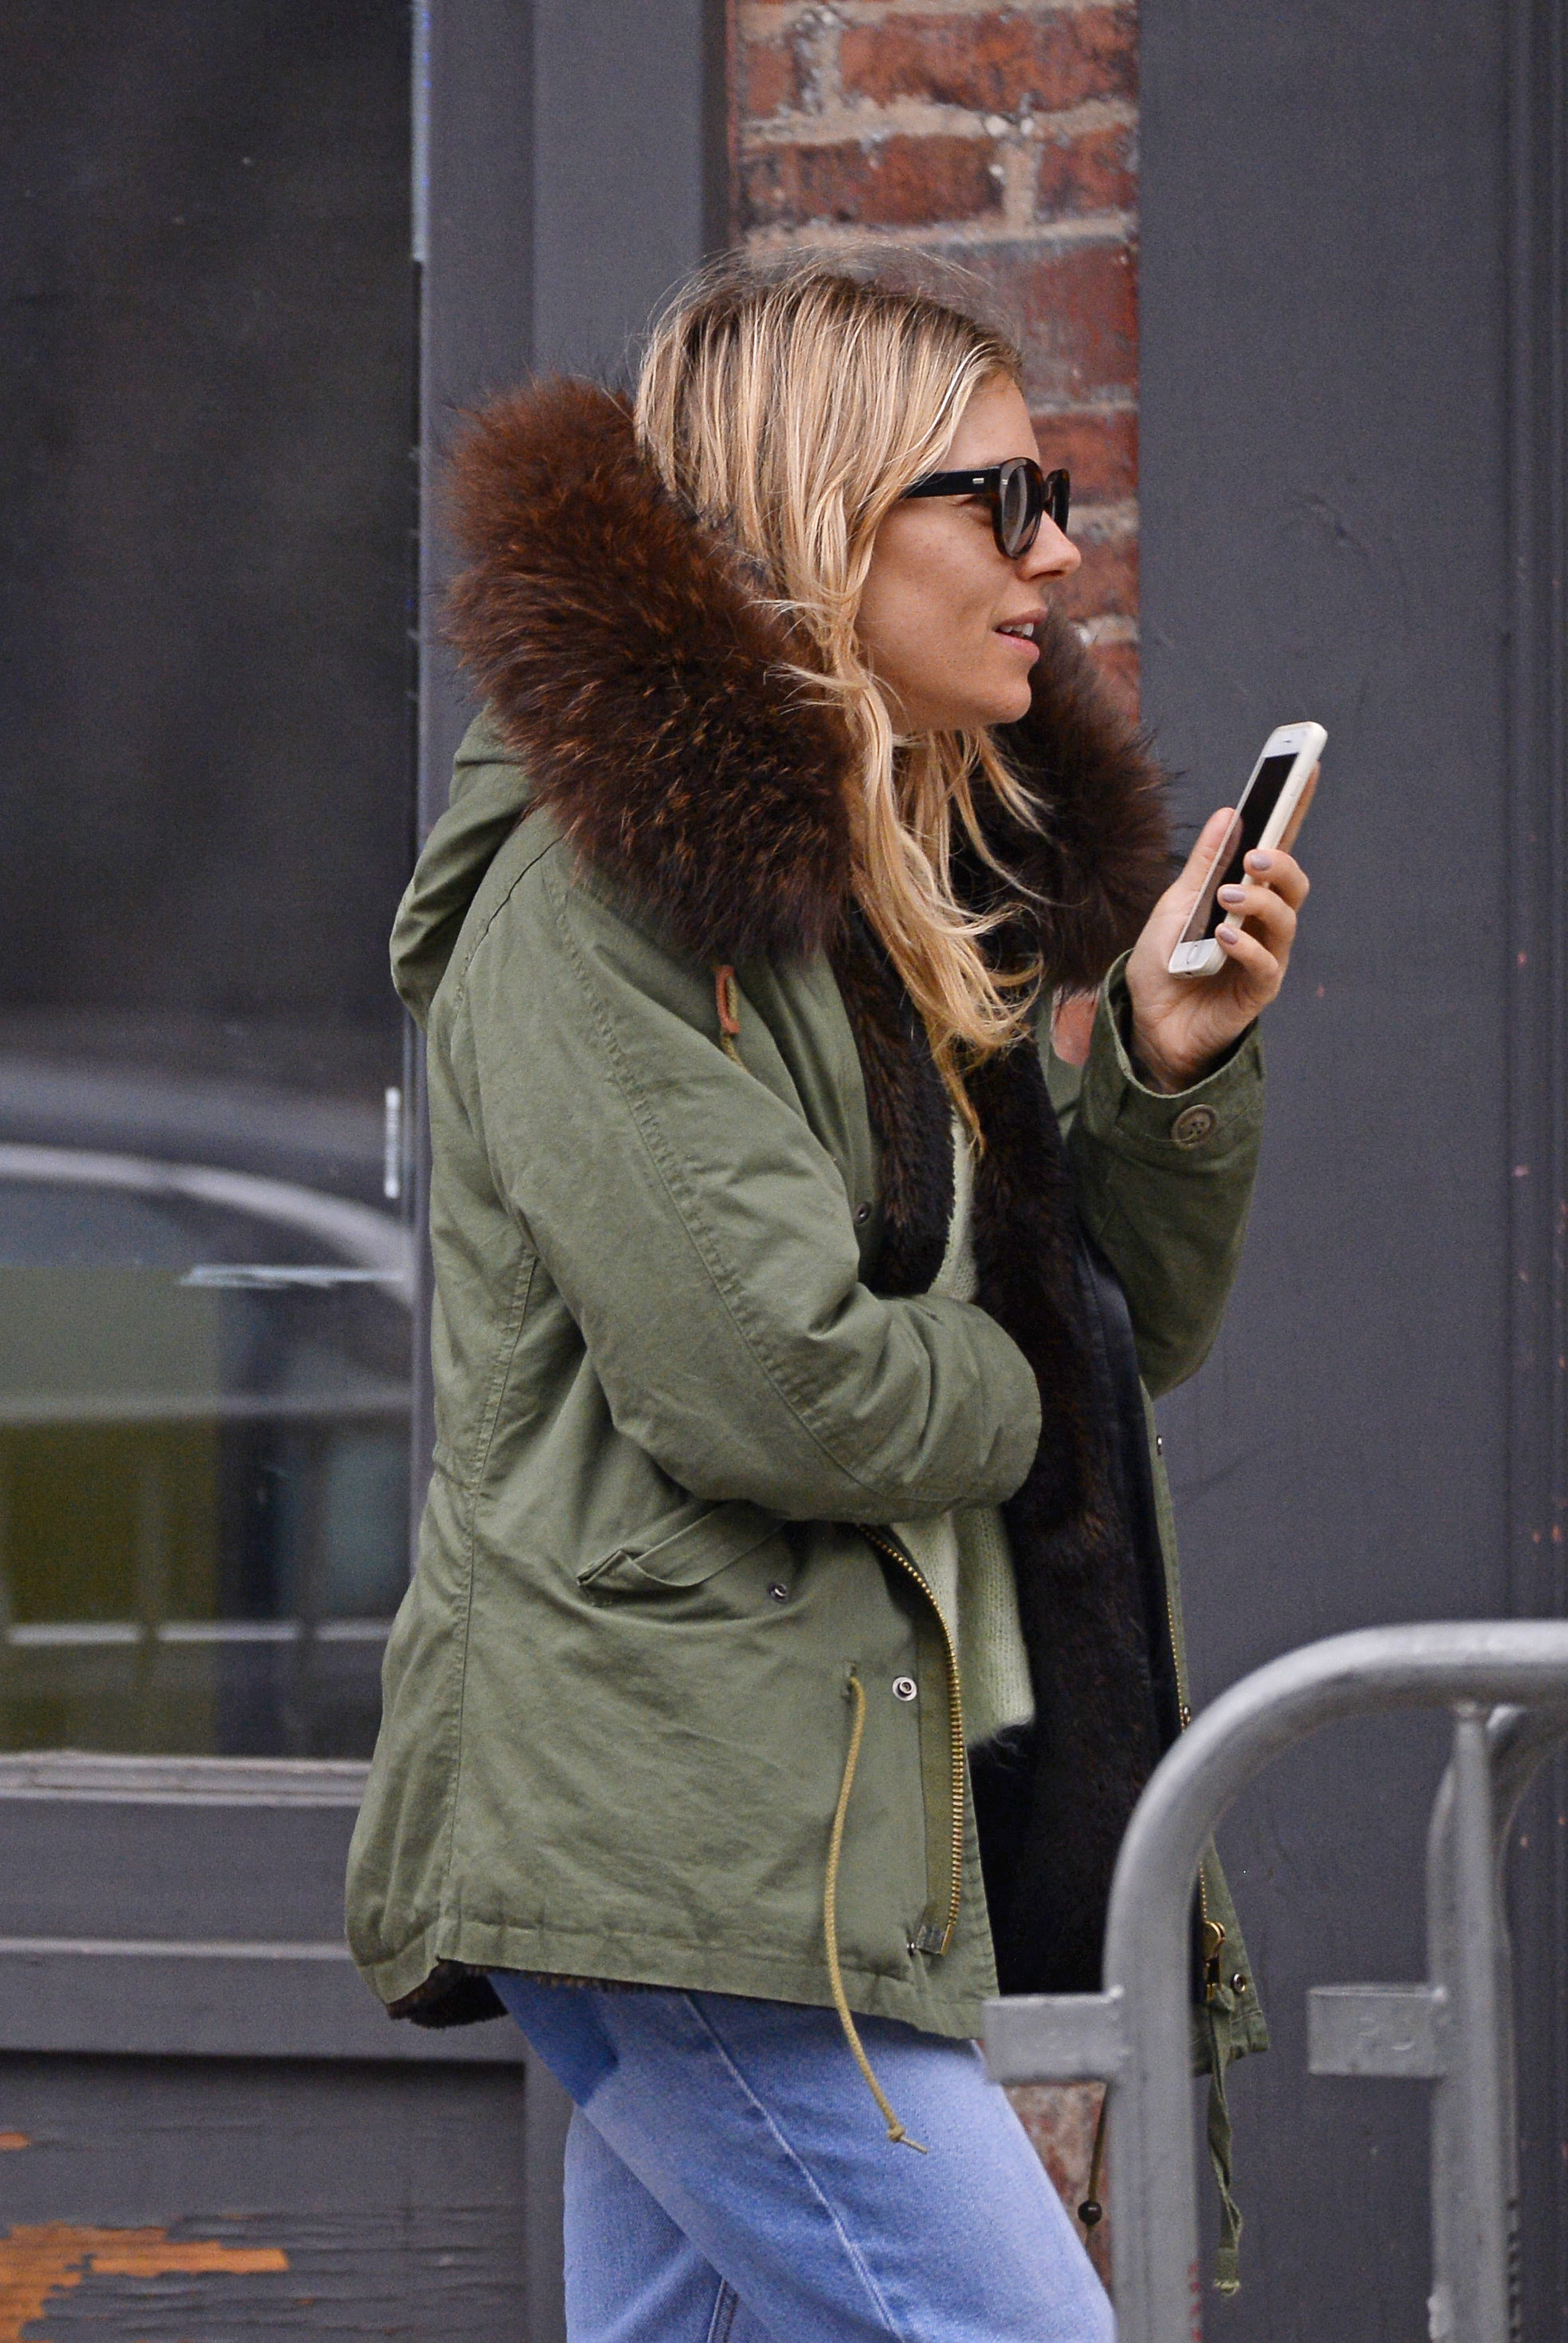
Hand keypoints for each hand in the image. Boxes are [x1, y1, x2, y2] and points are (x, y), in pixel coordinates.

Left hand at [1123, 802, 1310, 1091]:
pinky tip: (1224, 935)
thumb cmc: (1165, 964)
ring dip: (1260, 902)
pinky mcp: (1257, 991)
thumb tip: (1232, 812)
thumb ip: (1205, 864)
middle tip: (1256, 856)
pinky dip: (1247, 946)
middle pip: (1294, 884)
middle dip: (1283, 864)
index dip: (1295, 808)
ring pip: (1285, 920)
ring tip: (1229, 897)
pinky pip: (1266, 965)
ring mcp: (1265, 956)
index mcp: (1245, 894)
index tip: (1308, 766)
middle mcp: (1263, 923)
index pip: (1278, 846)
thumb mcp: (1176, 904)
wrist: (1148, 1023)